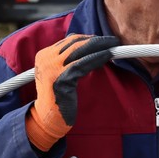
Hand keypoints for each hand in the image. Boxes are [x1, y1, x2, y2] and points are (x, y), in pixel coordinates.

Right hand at [25, 34, 118, 151]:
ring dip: (100, 45)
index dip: (88, 38)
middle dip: (96, 40)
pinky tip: (108, 55)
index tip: (103, 40)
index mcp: (44, 55)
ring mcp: (51, 68)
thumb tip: (92, 47)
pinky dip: (98, 57)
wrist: (49, 118)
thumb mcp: (60, 73)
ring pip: (80, 50)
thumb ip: (69, 60)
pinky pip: (83, 63)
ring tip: (114, 45)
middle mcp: (45, 59)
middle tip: (112, 40)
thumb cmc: (59, 97)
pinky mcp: (60, 78)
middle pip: (75, 42)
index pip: (69, 40)